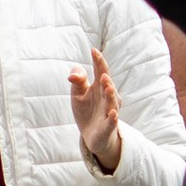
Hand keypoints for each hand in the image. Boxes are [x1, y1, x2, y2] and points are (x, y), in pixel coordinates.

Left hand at [68, 46, 122, 174]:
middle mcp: (107, 96)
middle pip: (108, 85)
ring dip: (111, 94)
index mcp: (99, 86)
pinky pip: (112, 121)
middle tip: (103, 72)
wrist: (92, 135)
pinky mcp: (108, 126)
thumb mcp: (78, 93)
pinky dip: (113, 117)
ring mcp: (109, 110)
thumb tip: (72, 75)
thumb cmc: (86, 110)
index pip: (100, 70)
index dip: (98, 61)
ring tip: (108, 85)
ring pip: (112, 101)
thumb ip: (77, 81)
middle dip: (106, 78)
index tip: (93, 50)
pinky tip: (112, 113)